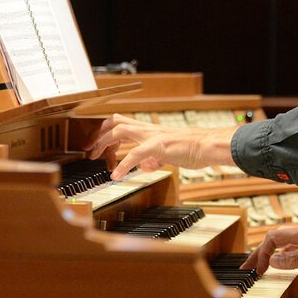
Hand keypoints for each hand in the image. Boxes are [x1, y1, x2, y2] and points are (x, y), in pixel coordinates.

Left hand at [87, 113, 238, 179]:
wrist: (207, 146)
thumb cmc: (192, 149)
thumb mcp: (168, 155)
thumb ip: (154, 160)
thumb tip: (144, 166)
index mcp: (150, 130)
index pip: (122, 122)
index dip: (106, 130)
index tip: (97, 143)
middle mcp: (148, 129)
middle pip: (115, 122)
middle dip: (98, 135)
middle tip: (90, 149)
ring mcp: (152, 136)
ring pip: (120, 131)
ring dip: (104, 144)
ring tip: (97, 159)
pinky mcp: (157, 146)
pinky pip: (134, 154)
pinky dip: (122, 165)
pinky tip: (116, 175)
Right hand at [241, 222, 297, 274]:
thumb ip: (297, 260)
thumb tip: (273, 260)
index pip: (273, 238)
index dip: (262, 254)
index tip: (256, 270)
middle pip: (275, 238)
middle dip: (260, 253)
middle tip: (247, 269)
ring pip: (283, 241)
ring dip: (271, 254)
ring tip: (260, 267)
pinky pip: (294, 243)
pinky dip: (283, 252)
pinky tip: (282, 261)